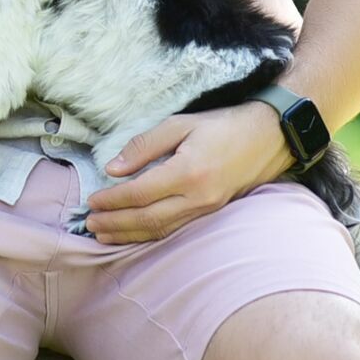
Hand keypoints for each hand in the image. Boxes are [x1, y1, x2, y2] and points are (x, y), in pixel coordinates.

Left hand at [81, 101, 293, 244]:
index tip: (91, 201)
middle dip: (116, 224)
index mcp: (188, 172)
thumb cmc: (223, 125)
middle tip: (90, 224)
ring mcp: (207, 209)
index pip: (140, 193)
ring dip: (129, 234)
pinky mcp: (212, 212)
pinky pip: (176, 229)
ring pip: (161, 229)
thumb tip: (113, 169)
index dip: (112, 200)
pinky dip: (151, 234)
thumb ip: (144, 146)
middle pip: (148, 219)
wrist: (269, 137)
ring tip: (104, 235)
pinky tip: (135, 234)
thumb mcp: (181, 124)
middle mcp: (198, 197)